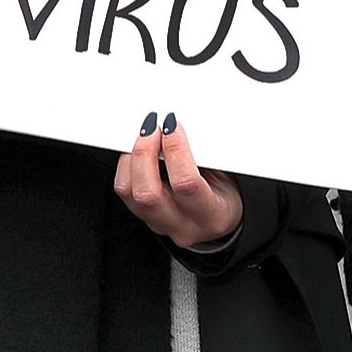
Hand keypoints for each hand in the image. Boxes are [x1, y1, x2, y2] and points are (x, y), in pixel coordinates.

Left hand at [113, 115, 242, 249]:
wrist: (220, 220)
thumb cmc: (224, 195)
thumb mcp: (227, 176)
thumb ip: (202, 155)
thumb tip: (176, 127)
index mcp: (211, 216)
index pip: (186, 184)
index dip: (175, 150)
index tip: (173, 126)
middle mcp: (182, 226)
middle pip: (148, 193)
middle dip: (144, 153)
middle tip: (151, 129)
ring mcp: (159, 225)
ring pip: (128, 192)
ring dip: (131, 157)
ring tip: (143, 137)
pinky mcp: (143, 217)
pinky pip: (124, 190)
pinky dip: (126, 165)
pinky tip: (136, 151)